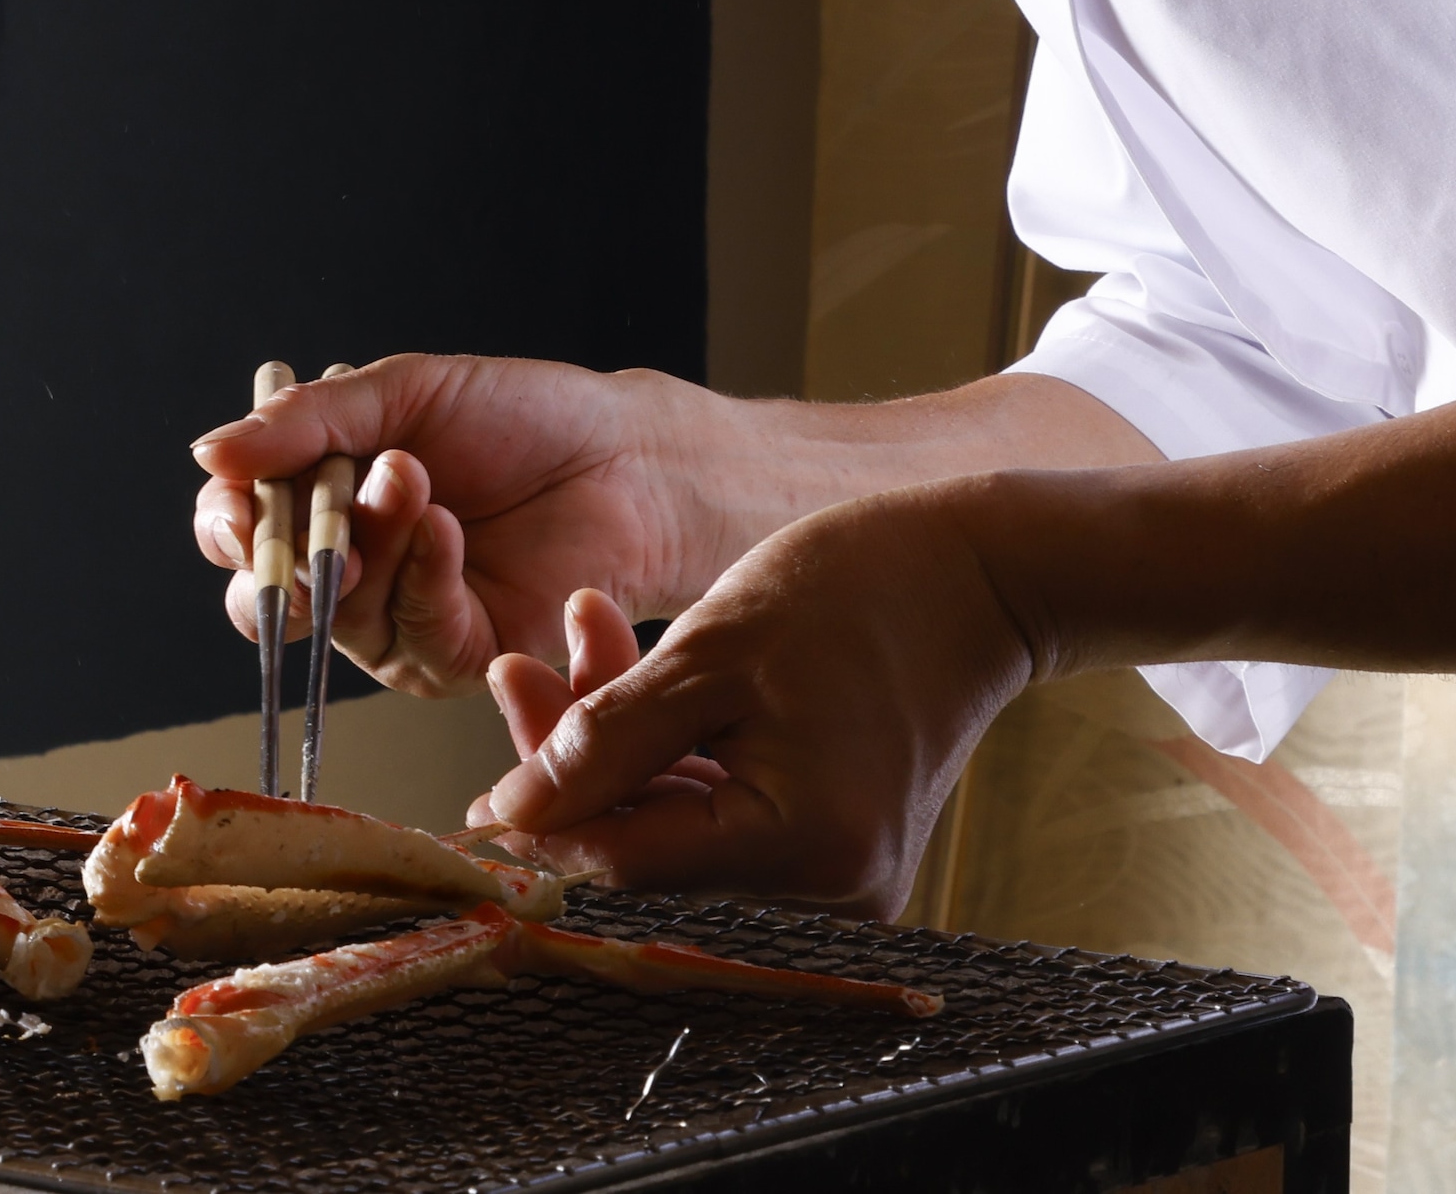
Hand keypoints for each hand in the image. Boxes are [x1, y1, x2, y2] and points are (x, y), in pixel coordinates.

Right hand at [194, 355, 735, 701]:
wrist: (623, 452)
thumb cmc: (516, 417)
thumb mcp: (399, 392)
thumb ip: (304, 423)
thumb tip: (208, 452)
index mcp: (318, 505)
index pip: (234, 532)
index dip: (227, 523)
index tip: (241, 495)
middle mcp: (347, 577)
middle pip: (265, 598)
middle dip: (284, 550)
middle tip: (319, 499)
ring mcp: (397, 625)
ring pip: (340, 613)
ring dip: (369, 539)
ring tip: (412, 473)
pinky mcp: (458, 659)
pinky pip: (414, 635)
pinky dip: (422, 575)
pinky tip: (444, 525)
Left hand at [469, 480, 1036, 917]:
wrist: (982, 570)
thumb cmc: (864, 588)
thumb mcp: (712, 651)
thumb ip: (604, 741)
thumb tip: (510, 816)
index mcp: (805, 846)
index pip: (627, 859)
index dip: (541, 818)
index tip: (473, 776)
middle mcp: (830, 886)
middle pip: (650, 843)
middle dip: (579, 757)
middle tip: (517, 671)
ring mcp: (838, 872)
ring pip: (680, 822)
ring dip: (624, 741)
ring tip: (586, 634)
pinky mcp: (836, 843)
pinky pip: (726, 809)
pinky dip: (680, 750)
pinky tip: (641, 676)